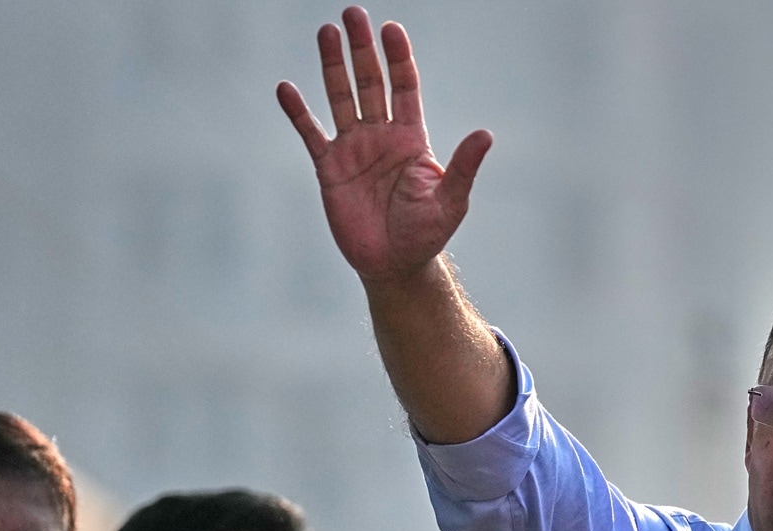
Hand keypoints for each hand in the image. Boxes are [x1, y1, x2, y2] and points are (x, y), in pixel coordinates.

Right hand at [276, 6, 491, 285]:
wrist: (394, 264)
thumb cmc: (426, 234)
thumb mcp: (450, 201)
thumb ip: (464, 167)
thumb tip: (486, 134)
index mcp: (411, 138)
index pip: (404, 87)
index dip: (398, 58)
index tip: (391, 28)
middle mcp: (381, 136)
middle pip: (371, 82)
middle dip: (362, 49)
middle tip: (352, 13)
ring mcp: (353, 149)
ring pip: (341, 98)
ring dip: (332, 66)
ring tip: (325, 31)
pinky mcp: (329, 168)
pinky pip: (311, 133)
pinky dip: (298, 112)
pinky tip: (286, 88)